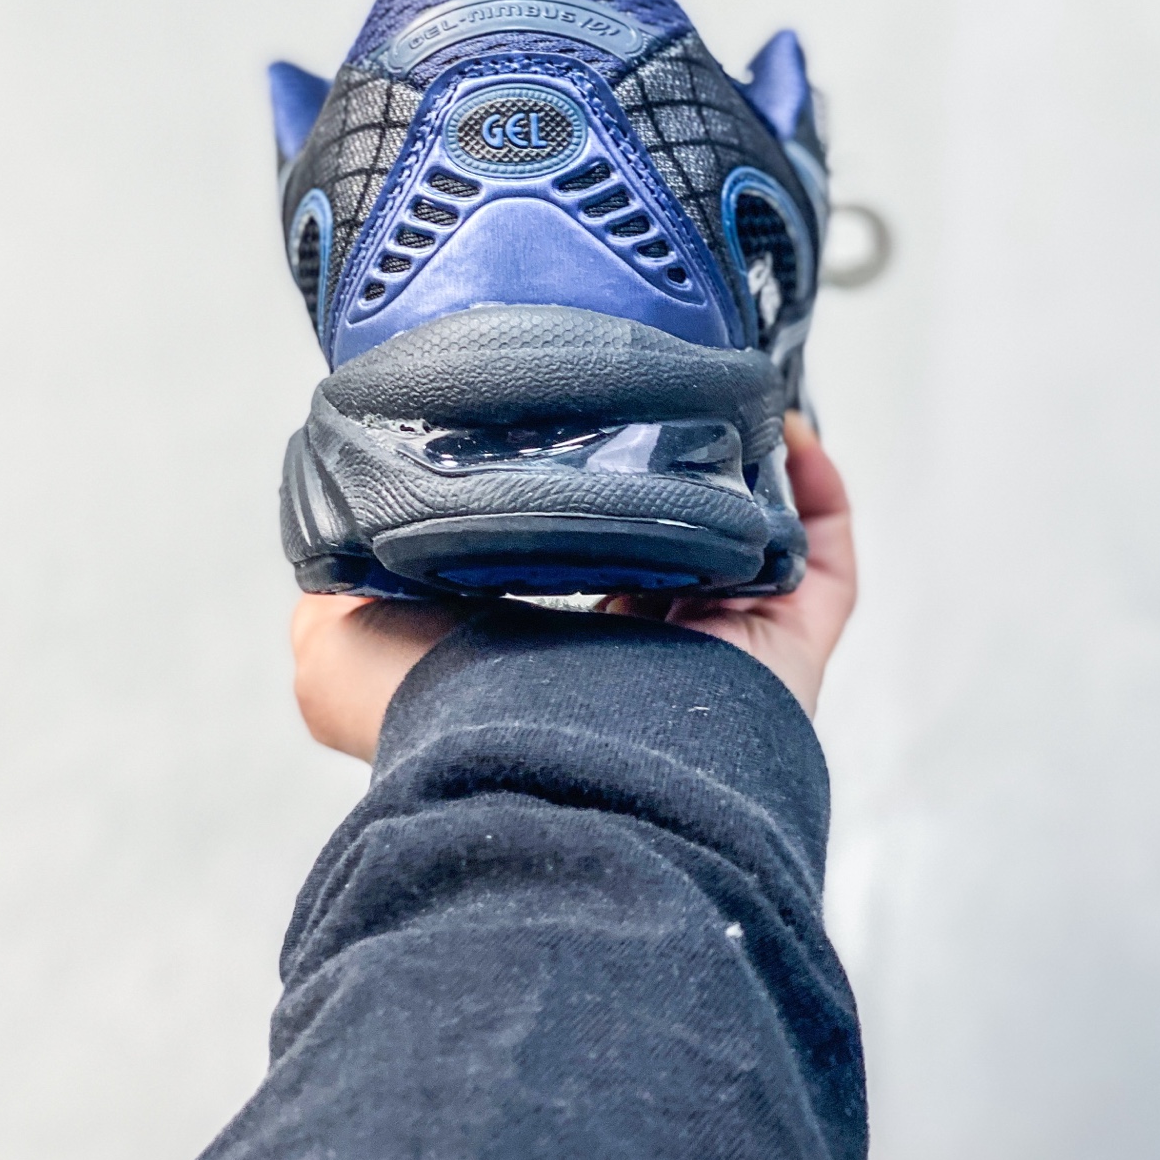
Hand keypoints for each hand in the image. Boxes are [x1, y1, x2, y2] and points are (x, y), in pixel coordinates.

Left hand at [289, 414, 856, 759]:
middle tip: (667, 391)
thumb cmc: (441, 717)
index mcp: (548, 649)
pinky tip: (786, 428)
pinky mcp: (785, 646)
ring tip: (729, 391)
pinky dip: (816, 491)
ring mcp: (719, 647)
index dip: (581, 487)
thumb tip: (344, 529)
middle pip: (675, 541)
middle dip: (677, 465)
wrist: (538, 767)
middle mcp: (640, 650)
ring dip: (748, 463)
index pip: (574, 558)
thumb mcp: (337, 647)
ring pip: (752, 540)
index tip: (578, 415)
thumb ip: (340, 584)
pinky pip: (823, 560)